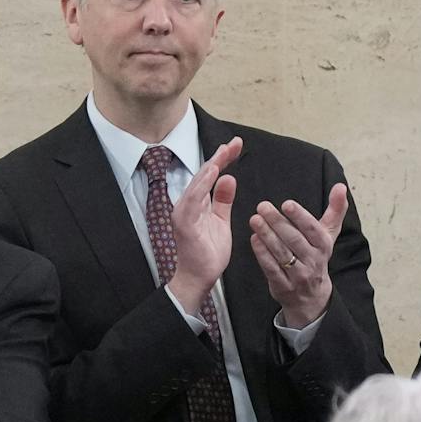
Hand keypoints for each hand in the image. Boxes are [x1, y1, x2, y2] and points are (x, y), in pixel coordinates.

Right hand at [165, 138, 241, 315]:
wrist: (198, 278)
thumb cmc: (207, 252)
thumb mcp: (220, 221)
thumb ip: (223, 200)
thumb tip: (229, 178)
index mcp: (196, 203)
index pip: (211, 176)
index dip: (223, 160)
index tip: (236, 146)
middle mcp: (187, 205)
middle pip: (204, 175)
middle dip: (219, 157)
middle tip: (235, 143)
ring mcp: (184, 213)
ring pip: (197, 184)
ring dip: (210, 167)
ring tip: (223, 152)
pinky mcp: (185, 223)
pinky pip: (192, 200)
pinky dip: (201, 185)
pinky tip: (212, 173)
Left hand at [250, 182, 347, 326]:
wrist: (312, 298)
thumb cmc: (316, 258)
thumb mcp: (328, 235)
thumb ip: (335, 210)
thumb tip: (341, 187)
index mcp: (324, 246)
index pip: (312, 229)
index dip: (300, 217)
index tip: (286, 204)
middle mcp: (313, 261)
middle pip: (294, 240)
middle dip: (278, 222)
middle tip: (263, 206)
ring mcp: (298, 276)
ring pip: (282, 253)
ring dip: (267, 235)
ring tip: (255, 219)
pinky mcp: (283, 286)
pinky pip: (271, 268)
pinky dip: (262, 253)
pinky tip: (254, 239)